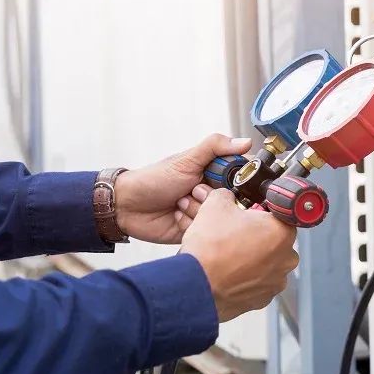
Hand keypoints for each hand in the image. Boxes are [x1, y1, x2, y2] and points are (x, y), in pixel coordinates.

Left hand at [114, 134, 251, 243]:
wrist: (127, 205)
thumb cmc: (154, 179)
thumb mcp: (186, 160)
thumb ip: (215, 146)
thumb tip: (246, 141)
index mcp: (213, 174)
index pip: (240, 178)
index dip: (237, 181)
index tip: (225, 181)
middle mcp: (212, 193)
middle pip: (231, 200)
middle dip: (210, 197)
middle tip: (192, 190)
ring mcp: (204, 213)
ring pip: (218, 218)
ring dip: (197, 210)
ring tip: (179, 204)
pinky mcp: (196, 231)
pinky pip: (205, 232)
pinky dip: (190, 224)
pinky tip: (175, 216)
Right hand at [183, 188, 298, 321]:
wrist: (195, 287)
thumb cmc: (210, 251)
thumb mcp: (215, 206)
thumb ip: (226, 195)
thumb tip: (225, 196)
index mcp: (282, 232)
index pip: (280, 215)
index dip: (261, 213)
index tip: (250, 215)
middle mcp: (286, 258)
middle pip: (275, 240)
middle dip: (257, 236)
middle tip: (235, 235)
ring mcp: (276, 281)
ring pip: (267, 263)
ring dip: (253, 259)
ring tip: (229, 256)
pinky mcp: (263, 299)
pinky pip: (258, 283)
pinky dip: (246, 278)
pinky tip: (229, 273)